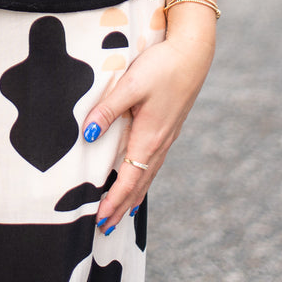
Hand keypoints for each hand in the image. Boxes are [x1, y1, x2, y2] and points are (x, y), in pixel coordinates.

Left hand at [81, 21, 214, 232]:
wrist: (193, 53)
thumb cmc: (162, 67)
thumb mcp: (131, 85)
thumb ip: (108, 109)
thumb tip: (88, 134)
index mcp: (150, 137)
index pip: (130, 180)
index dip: (115, 201)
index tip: (101, 220)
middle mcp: (160, 143)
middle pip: (140, 184)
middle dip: (122, 207)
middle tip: (106, 229)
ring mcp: (167, 136)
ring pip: (148, 174)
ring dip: (133, 195)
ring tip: (121, 213)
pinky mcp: (169, 127)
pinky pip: (154, 162)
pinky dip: (143, 178)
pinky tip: (139, 177)